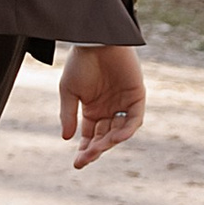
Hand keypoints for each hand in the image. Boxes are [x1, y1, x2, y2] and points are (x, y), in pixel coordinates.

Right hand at [59, 42, 145, 169]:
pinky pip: (134, 119)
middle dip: (95, 149)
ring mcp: (123, 104)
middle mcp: (108, 110)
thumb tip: (66, 138)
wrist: (95, 41)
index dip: (85, 150)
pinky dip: (127, 129)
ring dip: (109, 141)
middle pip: (103, 137)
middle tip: (86, 158)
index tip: (77, 163)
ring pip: (119, 131)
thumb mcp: (69, 91)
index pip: (90, 136)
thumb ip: (69, 115)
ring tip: (98, 148)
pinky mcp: (137, 97)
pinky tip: (116, 137)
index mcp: (92, 110)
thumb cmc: (80, 63)